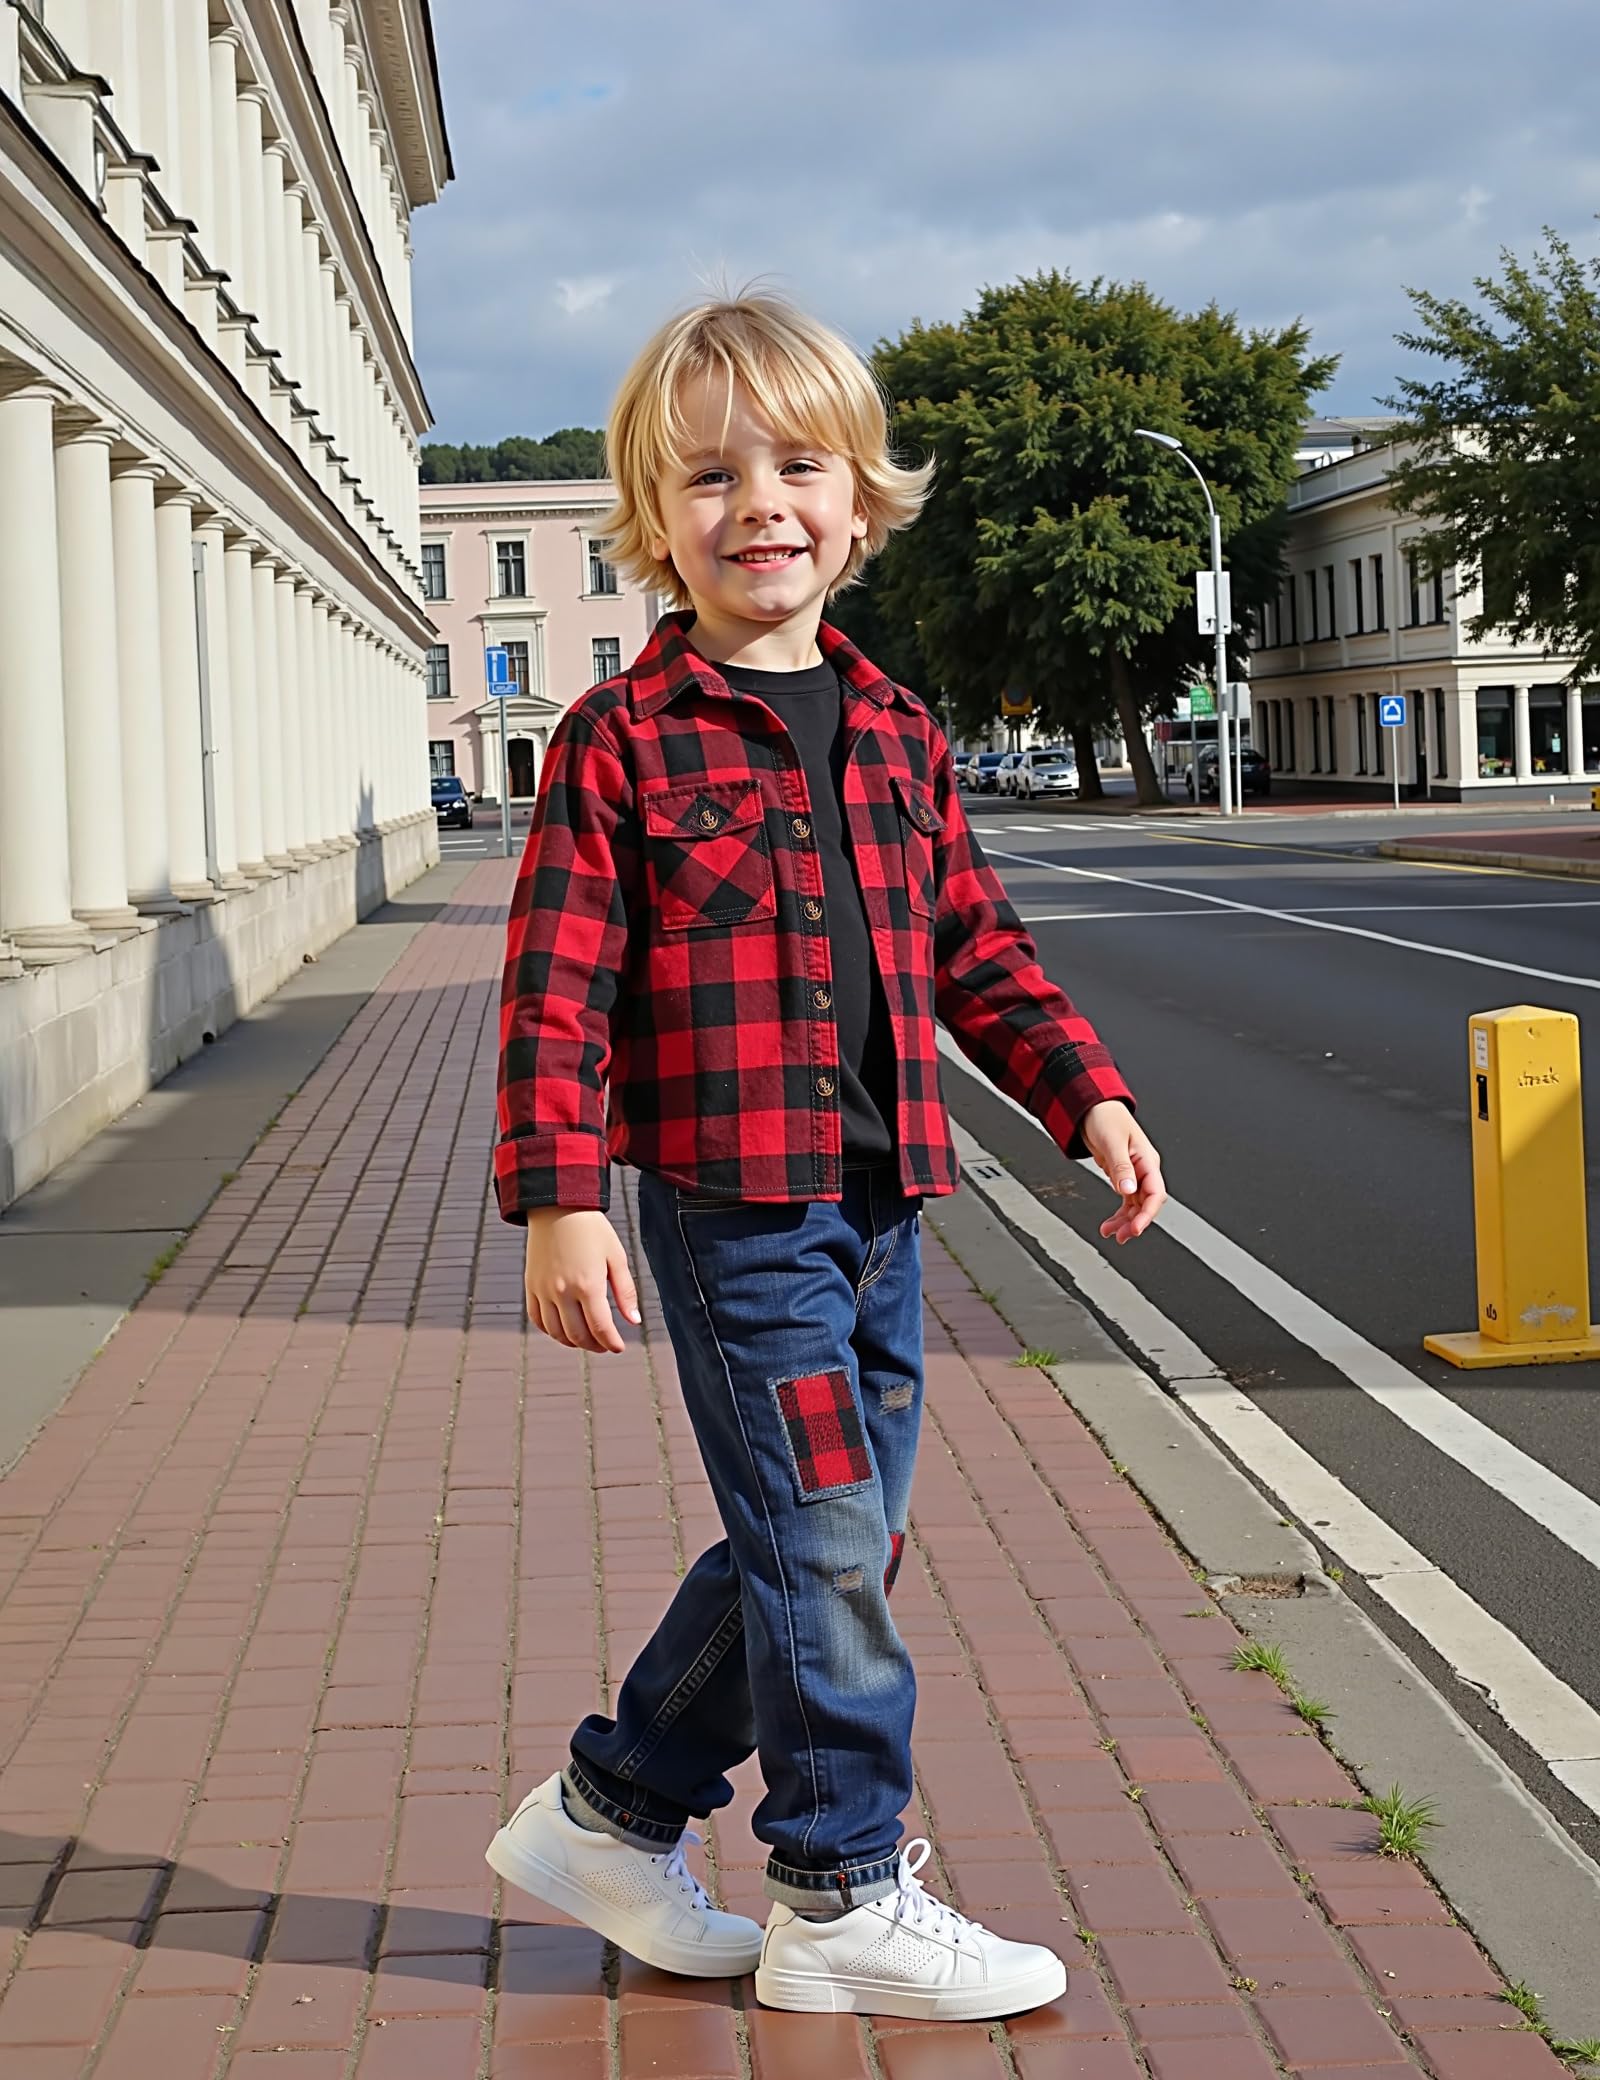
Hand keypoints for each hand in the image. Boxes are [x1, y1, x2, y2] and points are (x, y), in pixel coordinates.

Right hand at [524, 1209, 640, 1353]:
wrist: (557, 1206)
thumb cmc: (591, 1229)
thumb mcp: (616, 1256)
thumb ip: (625, 1291)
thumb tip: (634, 1322)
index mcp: (588, 1285)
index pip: (600, 1328)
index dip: (612, 1343)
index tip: (619, 1347)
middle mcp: (563, 1291)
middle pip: (578, 1335)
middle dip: (594, 1345)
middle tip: (605, 1345)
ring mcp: (543, 1290)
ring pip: (556, 1332)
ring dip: (573, 1342)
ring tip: (587, 1340)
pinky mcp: (531, 1286)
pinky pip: (537, 1319)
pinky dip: (551, 1331)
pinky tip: (563, 1330)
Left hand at [1079, 1101, 1165, 1244]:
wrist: (1091, 1108)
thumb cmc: (1105, 1117)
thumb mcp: (1113, 1142)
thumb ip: (1121, 1168)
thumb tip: (1128, 1190)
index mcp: (1147, 1160)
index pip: (1155, 1193)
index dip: (1148, 1214)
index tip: (1136, 1228)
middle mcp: (1143, 1169)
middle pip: (1146, 1203)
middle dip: (1135, 1222)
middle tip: (1121, 1236)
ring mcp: (1133, 1174)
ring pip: (1135, 1205)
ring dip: (1125, 1221)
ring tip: (1111, 1233)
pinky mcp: (1121, 1176)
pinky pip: (1125, 1201)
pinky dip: (1118, 1214)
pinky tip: (1109, 1224)